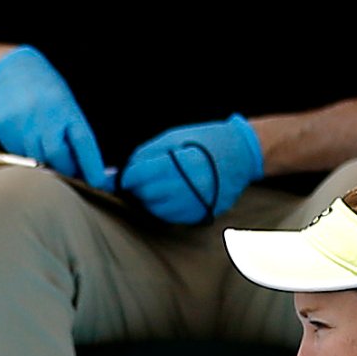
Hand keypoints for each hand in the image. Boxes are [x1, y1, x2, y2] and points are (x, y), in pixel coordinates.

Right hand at [0, 45, 107, 181]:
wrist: (10, 71)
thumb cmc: (45, 89)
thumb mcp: (65, 103)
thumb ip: (72, 132)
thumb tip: (84, 166)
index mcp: (64, 108)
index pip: (82, 142)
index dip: (91, 164)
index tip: (98, 182)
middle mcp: (43, 116)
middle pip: (56, 156)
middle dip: (65, 169)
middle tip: (70, 171)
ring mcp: (21, 124)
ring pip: (35, 159)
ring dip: (45, 163)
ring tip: (46, 152)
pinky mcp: (4, 130)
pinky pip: (18, 154)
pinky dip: (27, 155)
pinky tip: (26, 139)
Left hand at [116, 113, 264, 224]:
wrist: (242, 154)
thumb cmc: (204, 141)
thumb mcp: (172, 138)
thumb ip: (143, 155)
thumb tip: (114, 175)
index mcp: (180, 162)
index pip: (138, 176)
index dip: (128, 176)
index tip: (127, 175)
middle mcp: (188, 186)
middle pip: (145, 194)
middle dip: (139, 187)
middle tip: (145, 178)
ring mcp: (195, 203)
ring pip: (155, 209)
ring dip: (150, 199)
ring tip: (162, 184)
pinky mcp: (200, 214)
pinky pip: (170, 217)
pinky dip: (164, 207)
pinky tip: (173, 194)